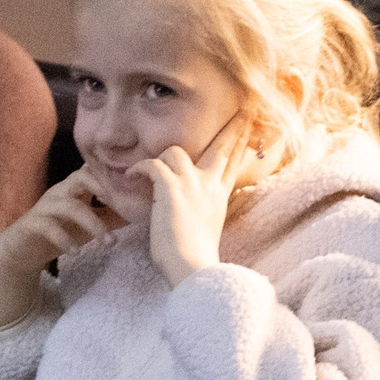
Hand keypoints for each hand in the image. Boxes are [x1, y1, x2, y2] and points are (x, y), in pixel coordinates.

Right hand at [0, 169, 126, 330]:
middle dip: (105, 191)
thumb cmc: (63, 231)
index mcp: (77, 187)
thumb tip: (144, 210)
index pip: (97, 171)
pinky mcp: (33, 224)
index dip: (117, 177)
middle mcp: (61, 191)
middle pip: (82, 178)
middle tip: (124, 208)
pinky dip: (65, 240)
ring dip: (93, 225)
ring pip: (70, 207)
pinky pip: (49, 228)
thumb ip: (115, 214)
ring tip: (109, 244)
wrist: (25, 249)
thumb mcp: (93, 222)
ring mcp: (46, 206)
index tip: (138, 189)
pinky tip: (77, 253)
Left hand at [143, 121, 254, 288]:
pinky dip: (139, 168)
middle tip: (242, 110)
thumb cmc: (195, 259)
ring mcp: (192, 185)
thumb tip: (194, 211)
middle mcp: (210, 186)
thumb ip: (203, 211)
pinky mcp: (171, 188)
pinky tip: (131, 176)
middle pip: (223, 146)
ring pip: (175, 150)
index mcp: (219, 196)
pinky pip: (152, 164)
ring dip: (160, 158)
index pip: (232, 163)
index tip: (247, 125)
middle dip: (233, 127)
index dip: (239, 143)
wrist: (194, 269)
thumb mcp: (207, 229)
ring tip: (147, 172)